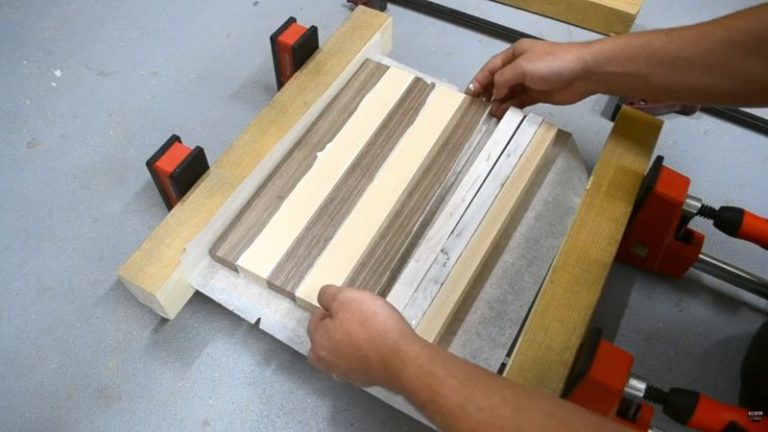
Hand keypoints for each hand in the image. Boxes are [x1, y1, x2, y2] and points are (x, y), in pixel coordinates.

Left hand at [307, 285, 421, 389]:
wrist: (402, 360)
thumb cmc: (373, 326)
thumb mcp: (347, 298)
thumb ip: (329, 295)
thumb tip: (323, 298)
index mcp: (318, 343)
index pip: (316, 317)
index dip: (334, 306)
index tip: (352, 305)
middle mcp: (327, 363)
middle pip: (326, 338)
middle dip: (338, 327)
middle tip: (359, 317)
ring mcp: (346, 375)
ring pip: (342, 351)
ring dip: (350, 341)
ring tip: (370, 331)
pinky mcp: (365, 380)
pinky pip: (359, 361)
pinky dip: (365, 354)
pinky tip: (378, 347)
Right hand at [466, 39, 594, 116]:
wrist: (583, 72)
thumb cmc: (552, 64)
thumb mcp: (522, 67)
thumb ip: (503, 79)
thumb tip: (495, 94)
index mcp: (514, 54)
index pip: (491, 67)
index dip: (479, 80)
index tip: (469, 95)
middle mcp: (520, 67)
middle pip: (498, 81)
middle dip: (487, 93)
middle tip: (476, 109)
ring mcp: (529, 81)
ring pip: (508, 93)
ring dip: (498, 103)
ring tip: (489, 116)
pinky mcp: (538, 95)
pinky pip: (519, 102)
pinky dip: (510, 108)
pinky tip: (503, 115)